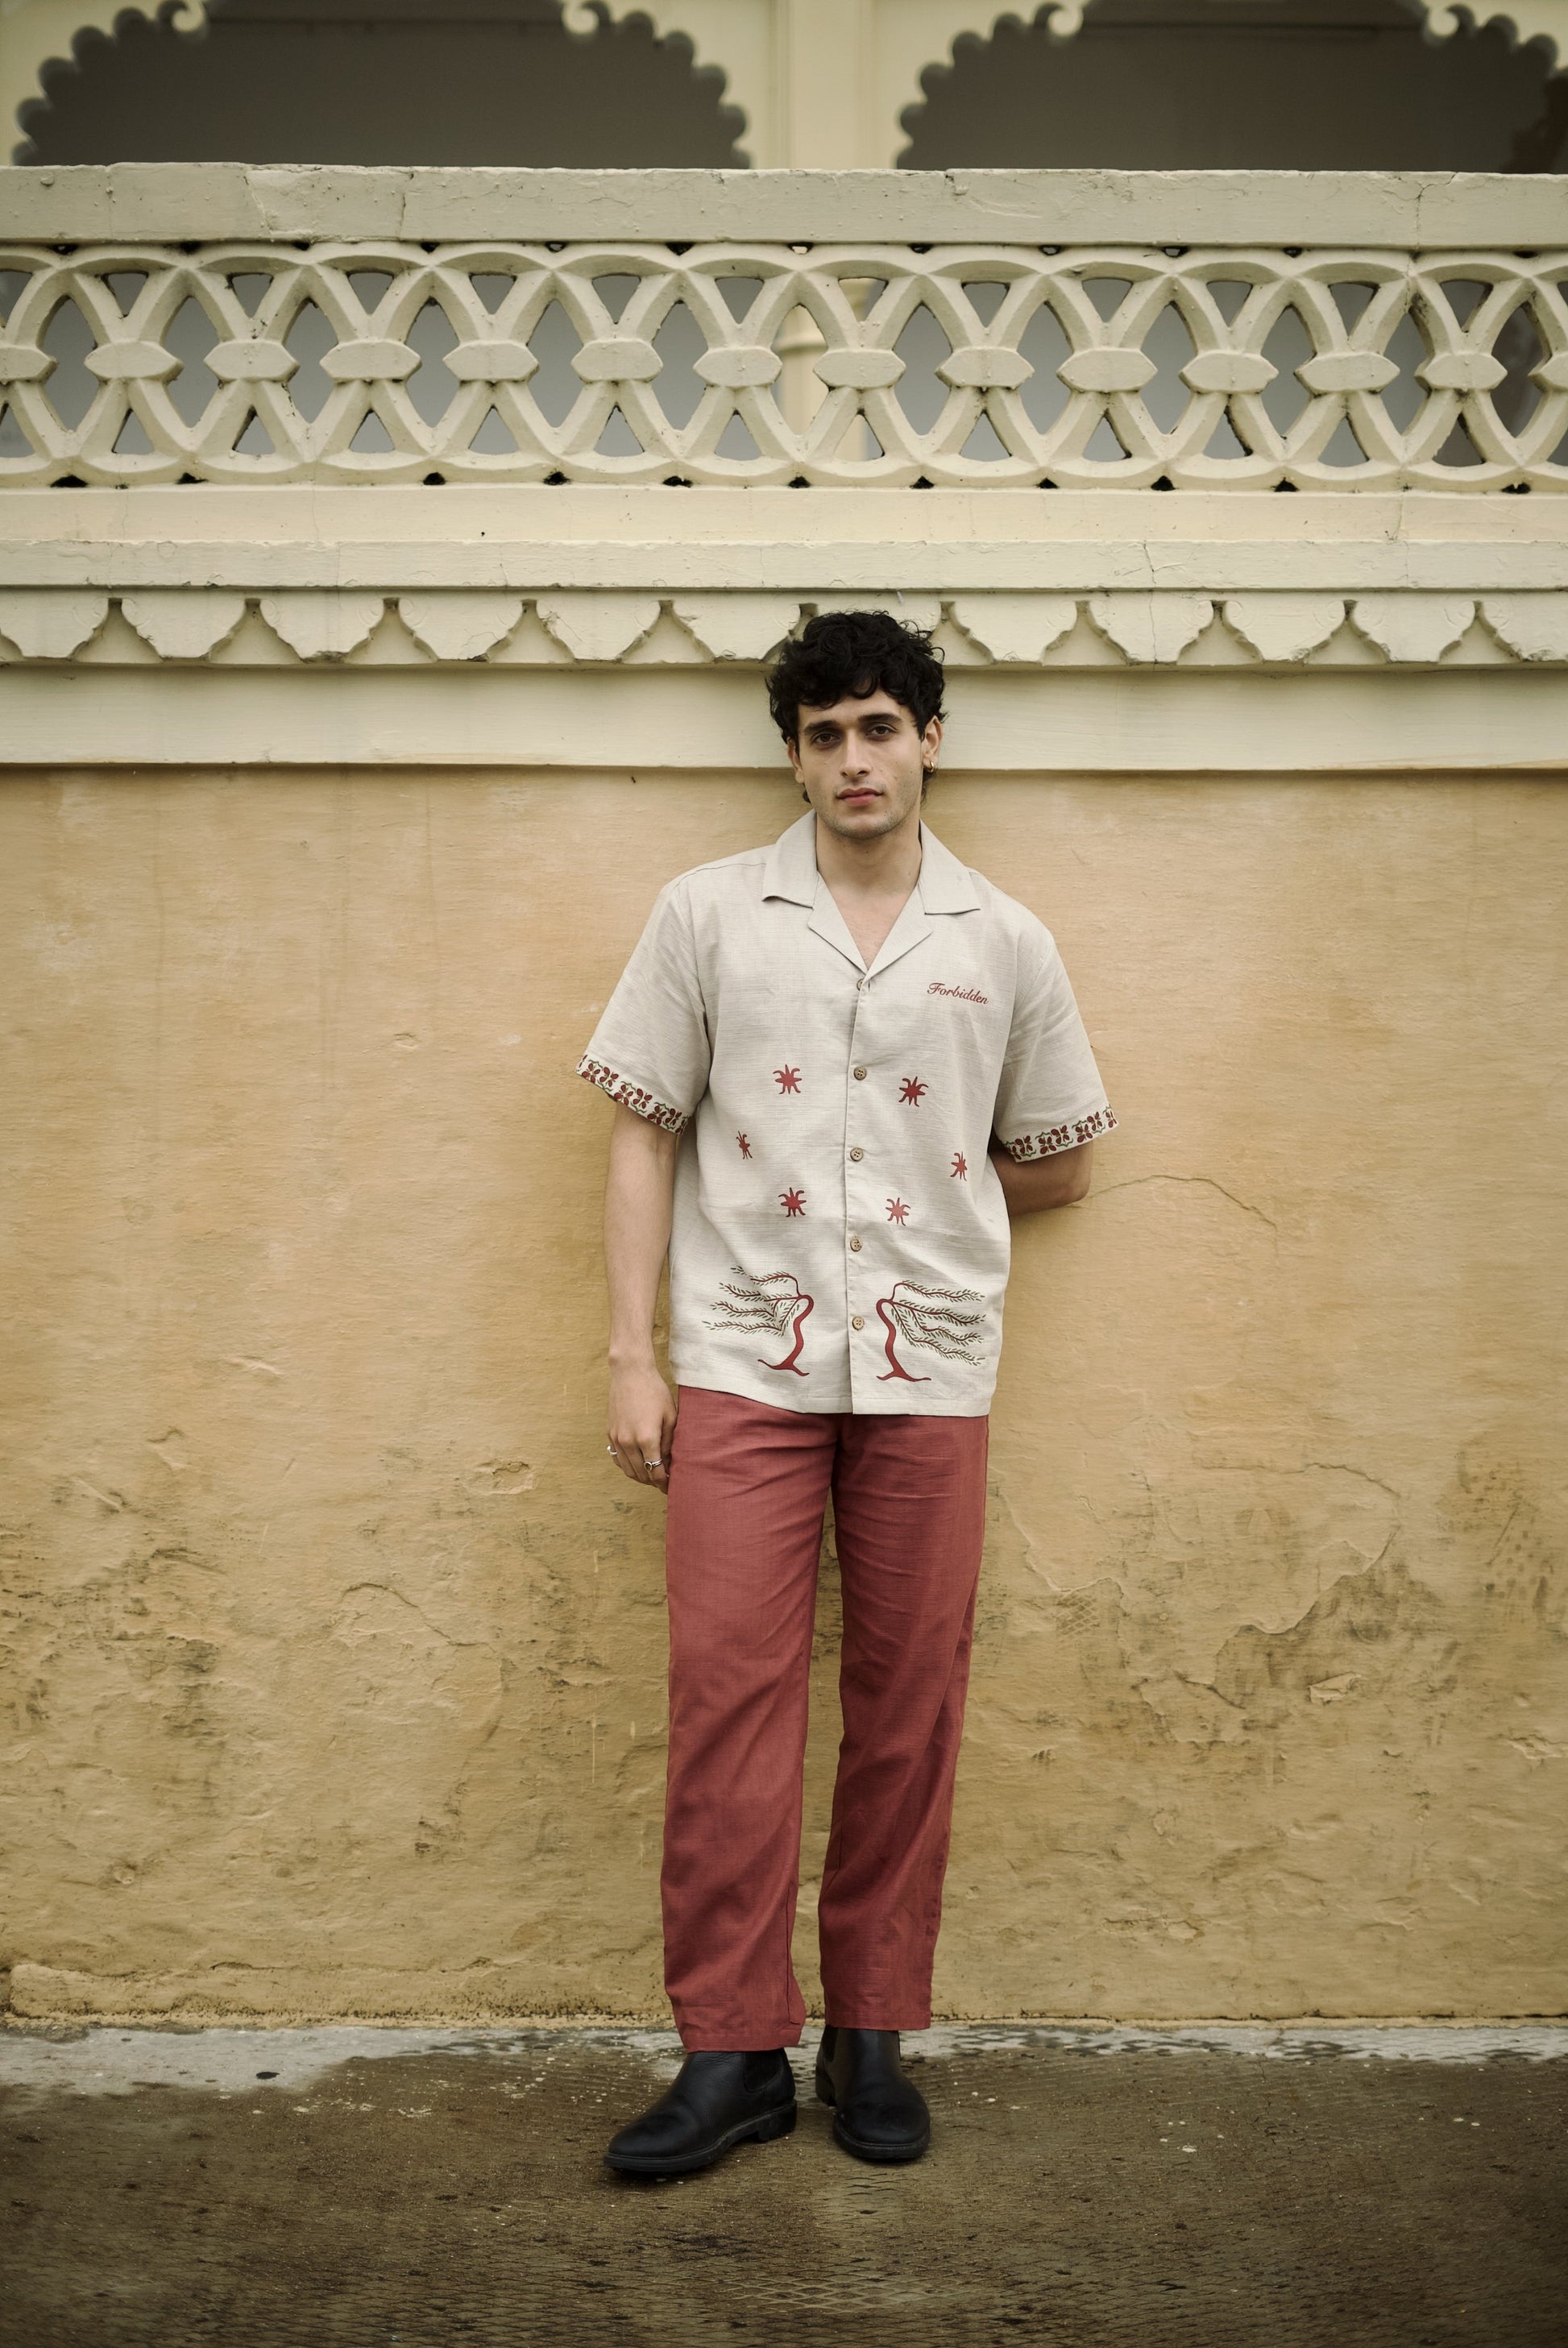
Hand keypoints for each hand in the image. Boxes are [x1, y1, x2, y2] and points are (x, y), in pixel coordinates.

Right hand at [607, 1361, 677, 1493]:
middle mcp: (628, 1442)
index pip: (656, 1472)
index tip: (671, 1487)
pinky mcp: (610, 1433)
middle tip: (664, 1481)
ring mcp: (616, 1439)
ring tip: (652, 1475)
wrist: (630, 1373)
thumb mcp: (670, 1416)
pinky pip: (617, 1459)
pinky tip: (637, 1463)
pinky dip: (627, 1466)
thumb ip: (669, 1443)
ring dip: (640, 1476)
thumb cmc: (654, 1392)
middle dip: (653, 1482)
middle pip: (641, 1475)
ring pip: (627, 1470)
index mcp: (646, 1439)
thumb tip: (668, 1462)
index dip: (664, 1483)